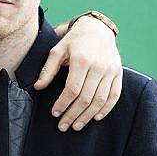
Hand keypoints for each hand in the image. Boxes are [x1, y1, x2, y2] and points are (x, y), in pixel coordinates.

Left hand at [34, 14, 121, 130]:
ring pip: (100, 99)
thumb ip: (48, 70)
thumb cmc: (74, 42)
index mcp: (82, 60)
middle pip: (86, 97)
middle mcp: (99, 66)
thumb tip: (38, 87)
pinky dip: (106, 108)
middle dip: (73, 114)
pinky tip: (96, 117)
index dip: (63, 103)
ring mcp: (111, 70)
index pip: (72, 89)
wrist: (97, 29)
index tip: (55, 113)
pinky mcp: (118, 73)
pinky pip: (114, 95)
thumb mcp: (57, 51)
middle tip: (63, 126)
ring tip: (76, 126)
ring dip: (88, 116)